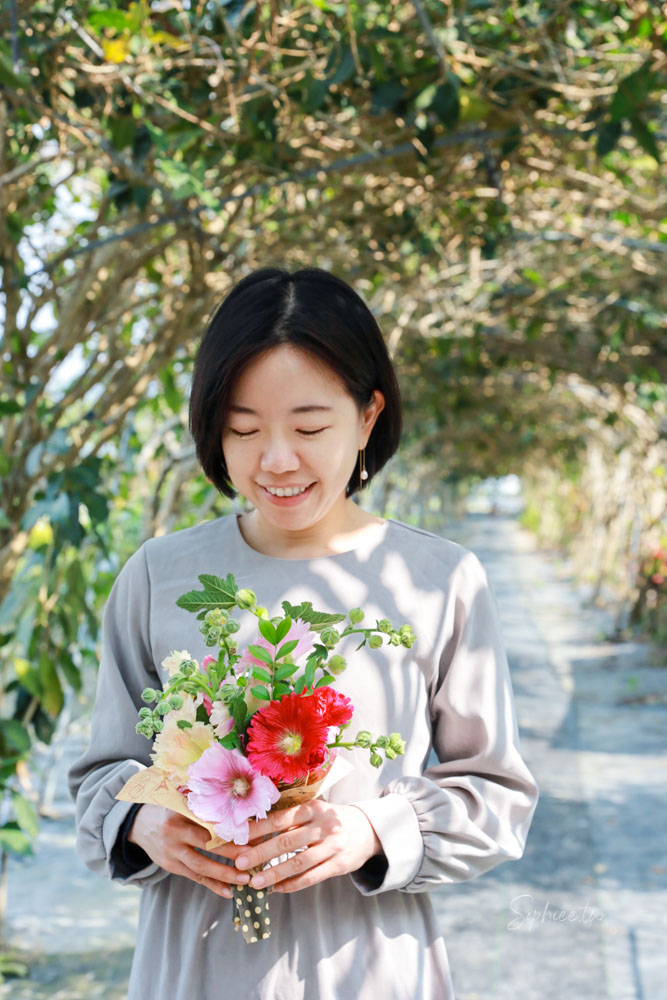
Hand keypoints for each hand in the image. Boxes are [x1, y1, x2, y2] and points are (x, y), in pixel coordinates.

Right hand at [127, 804, 252, 898]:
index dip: (228, 828)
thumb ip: (204, 803)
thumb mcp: (182, 799)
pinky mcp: (171, 866)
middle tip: (252, 858)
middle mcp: (174, 833)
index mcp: (180, 812)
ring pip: (200, 866)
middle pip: (205, 844)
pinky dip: (212, 885)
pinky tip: (228, 892)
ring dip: (224, 874)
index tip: (250, 833)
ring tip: (245, 879)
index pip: (207, 821)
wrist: (140, 824)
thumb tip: (239, 808)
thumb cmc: (170, 808)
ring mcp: (171, 852)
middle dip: (230, 853)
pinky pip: (194, 877)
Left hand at [227, 801, 382, 893]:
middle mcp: (322, 826)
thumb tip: (255, 831)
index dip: (257, 829)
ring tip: (255, 882)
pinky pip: (311, 877)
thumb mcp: (315, 811)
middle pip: (286, 842)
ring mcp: (332, 846)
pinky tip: (277, 889)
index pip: (279, 819)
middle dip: (260, 853)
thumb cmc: (332, 819)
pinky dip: (292, 884)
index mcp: (312, 809)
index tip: (238, 837)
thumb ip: (292, 820)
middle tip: (240, 864)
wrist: (368, 829)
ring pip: (298, 863)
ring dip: (274, 874)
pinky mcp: (338, 865)